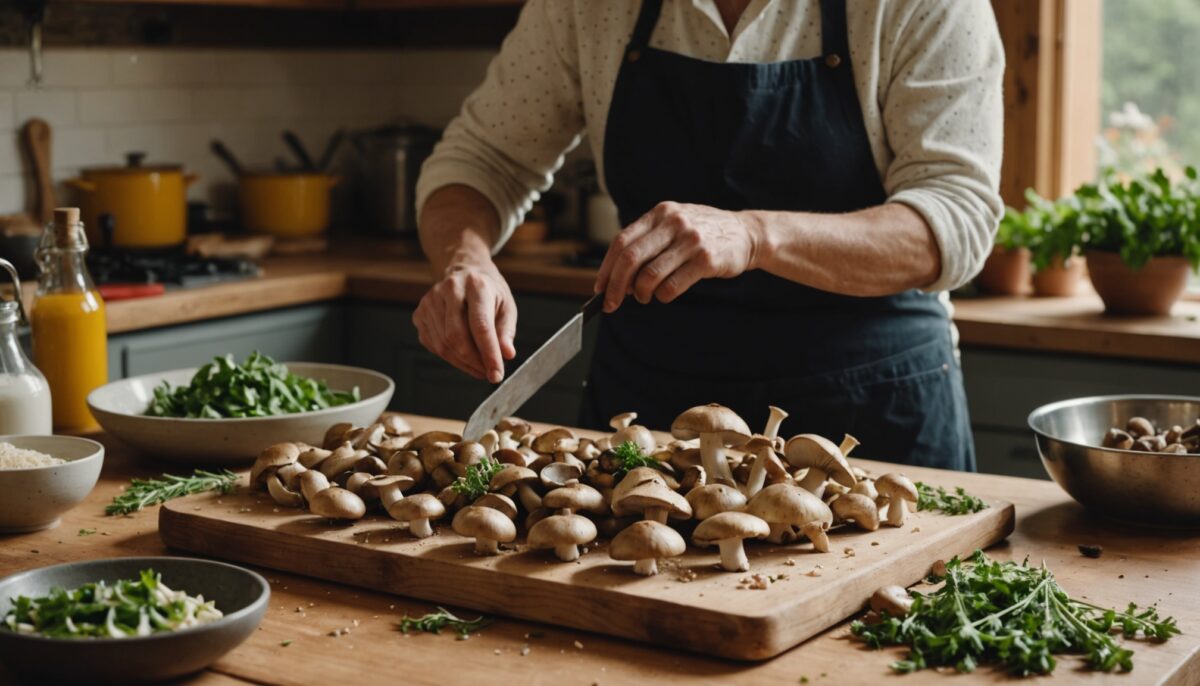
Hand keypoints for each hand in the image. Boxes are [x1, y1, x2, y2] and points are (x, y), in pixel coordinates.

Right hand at [413, 258, 516, 382]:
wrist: (464, 270)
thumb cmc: (488, 291)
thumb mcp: (506, 306)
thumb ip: (506, 331)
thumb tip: (506, 354)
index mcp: (476, 285)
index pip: (481, 325)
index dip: (489, 353)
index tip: (497, 374)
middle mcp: (450, 290)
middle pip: (457, 336)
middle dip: (474, 361)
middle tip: (487, 372)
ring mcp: (430, 301)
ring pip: (444, 344)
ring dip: (463, 363)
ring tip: (479, 367)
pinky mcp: (420, 313)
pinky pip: (434, 345)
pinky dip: (450, 358)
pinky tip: (463, 357)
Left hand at [593, 201, 763, 311]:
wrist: (747, 233)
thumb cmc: (703, 233)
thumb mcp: (675, 224)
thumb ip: (648, 241)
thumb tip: (617, 276)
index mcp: (660, 213)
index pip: (621, 241)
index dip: (606, 268)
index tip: (600, 288)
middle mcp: (673, 223)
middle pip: (630, 258)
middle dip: (616, 286)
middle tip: (612, 304)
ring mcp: (690, 240)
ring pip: (649, 275)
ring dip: (641, 294)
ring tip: (645, 297)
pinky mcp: (706, 260)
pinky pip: (671, 286)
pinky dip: (662, 296)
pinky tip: (664, 295)